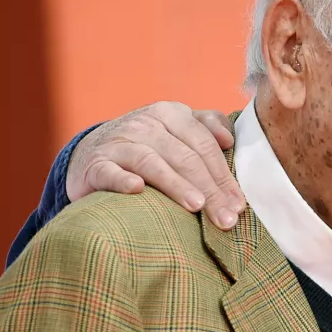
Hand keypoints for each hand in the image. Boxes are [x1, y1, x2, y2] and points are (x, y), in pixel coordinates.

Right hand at [67, 102, 244, 228]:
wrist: (92, 152)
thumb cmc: (148, 145)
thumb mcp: (177, 129)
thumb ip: (207, 127)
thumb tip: (228, 140)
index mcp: (170, 113)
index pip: (204, 145)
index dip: (224, 175)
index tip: (238, 205)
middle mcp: (144, 124)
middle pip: (185, 157)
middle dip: (210, 190)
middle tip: (226, 218)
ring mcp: (118, 142)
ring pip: (153, 163)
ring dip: (176, 185)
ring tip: (197, 206)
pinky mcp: (95, 163)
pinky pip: (110, 171)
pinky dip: (123, 180)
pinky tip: (137, 190)